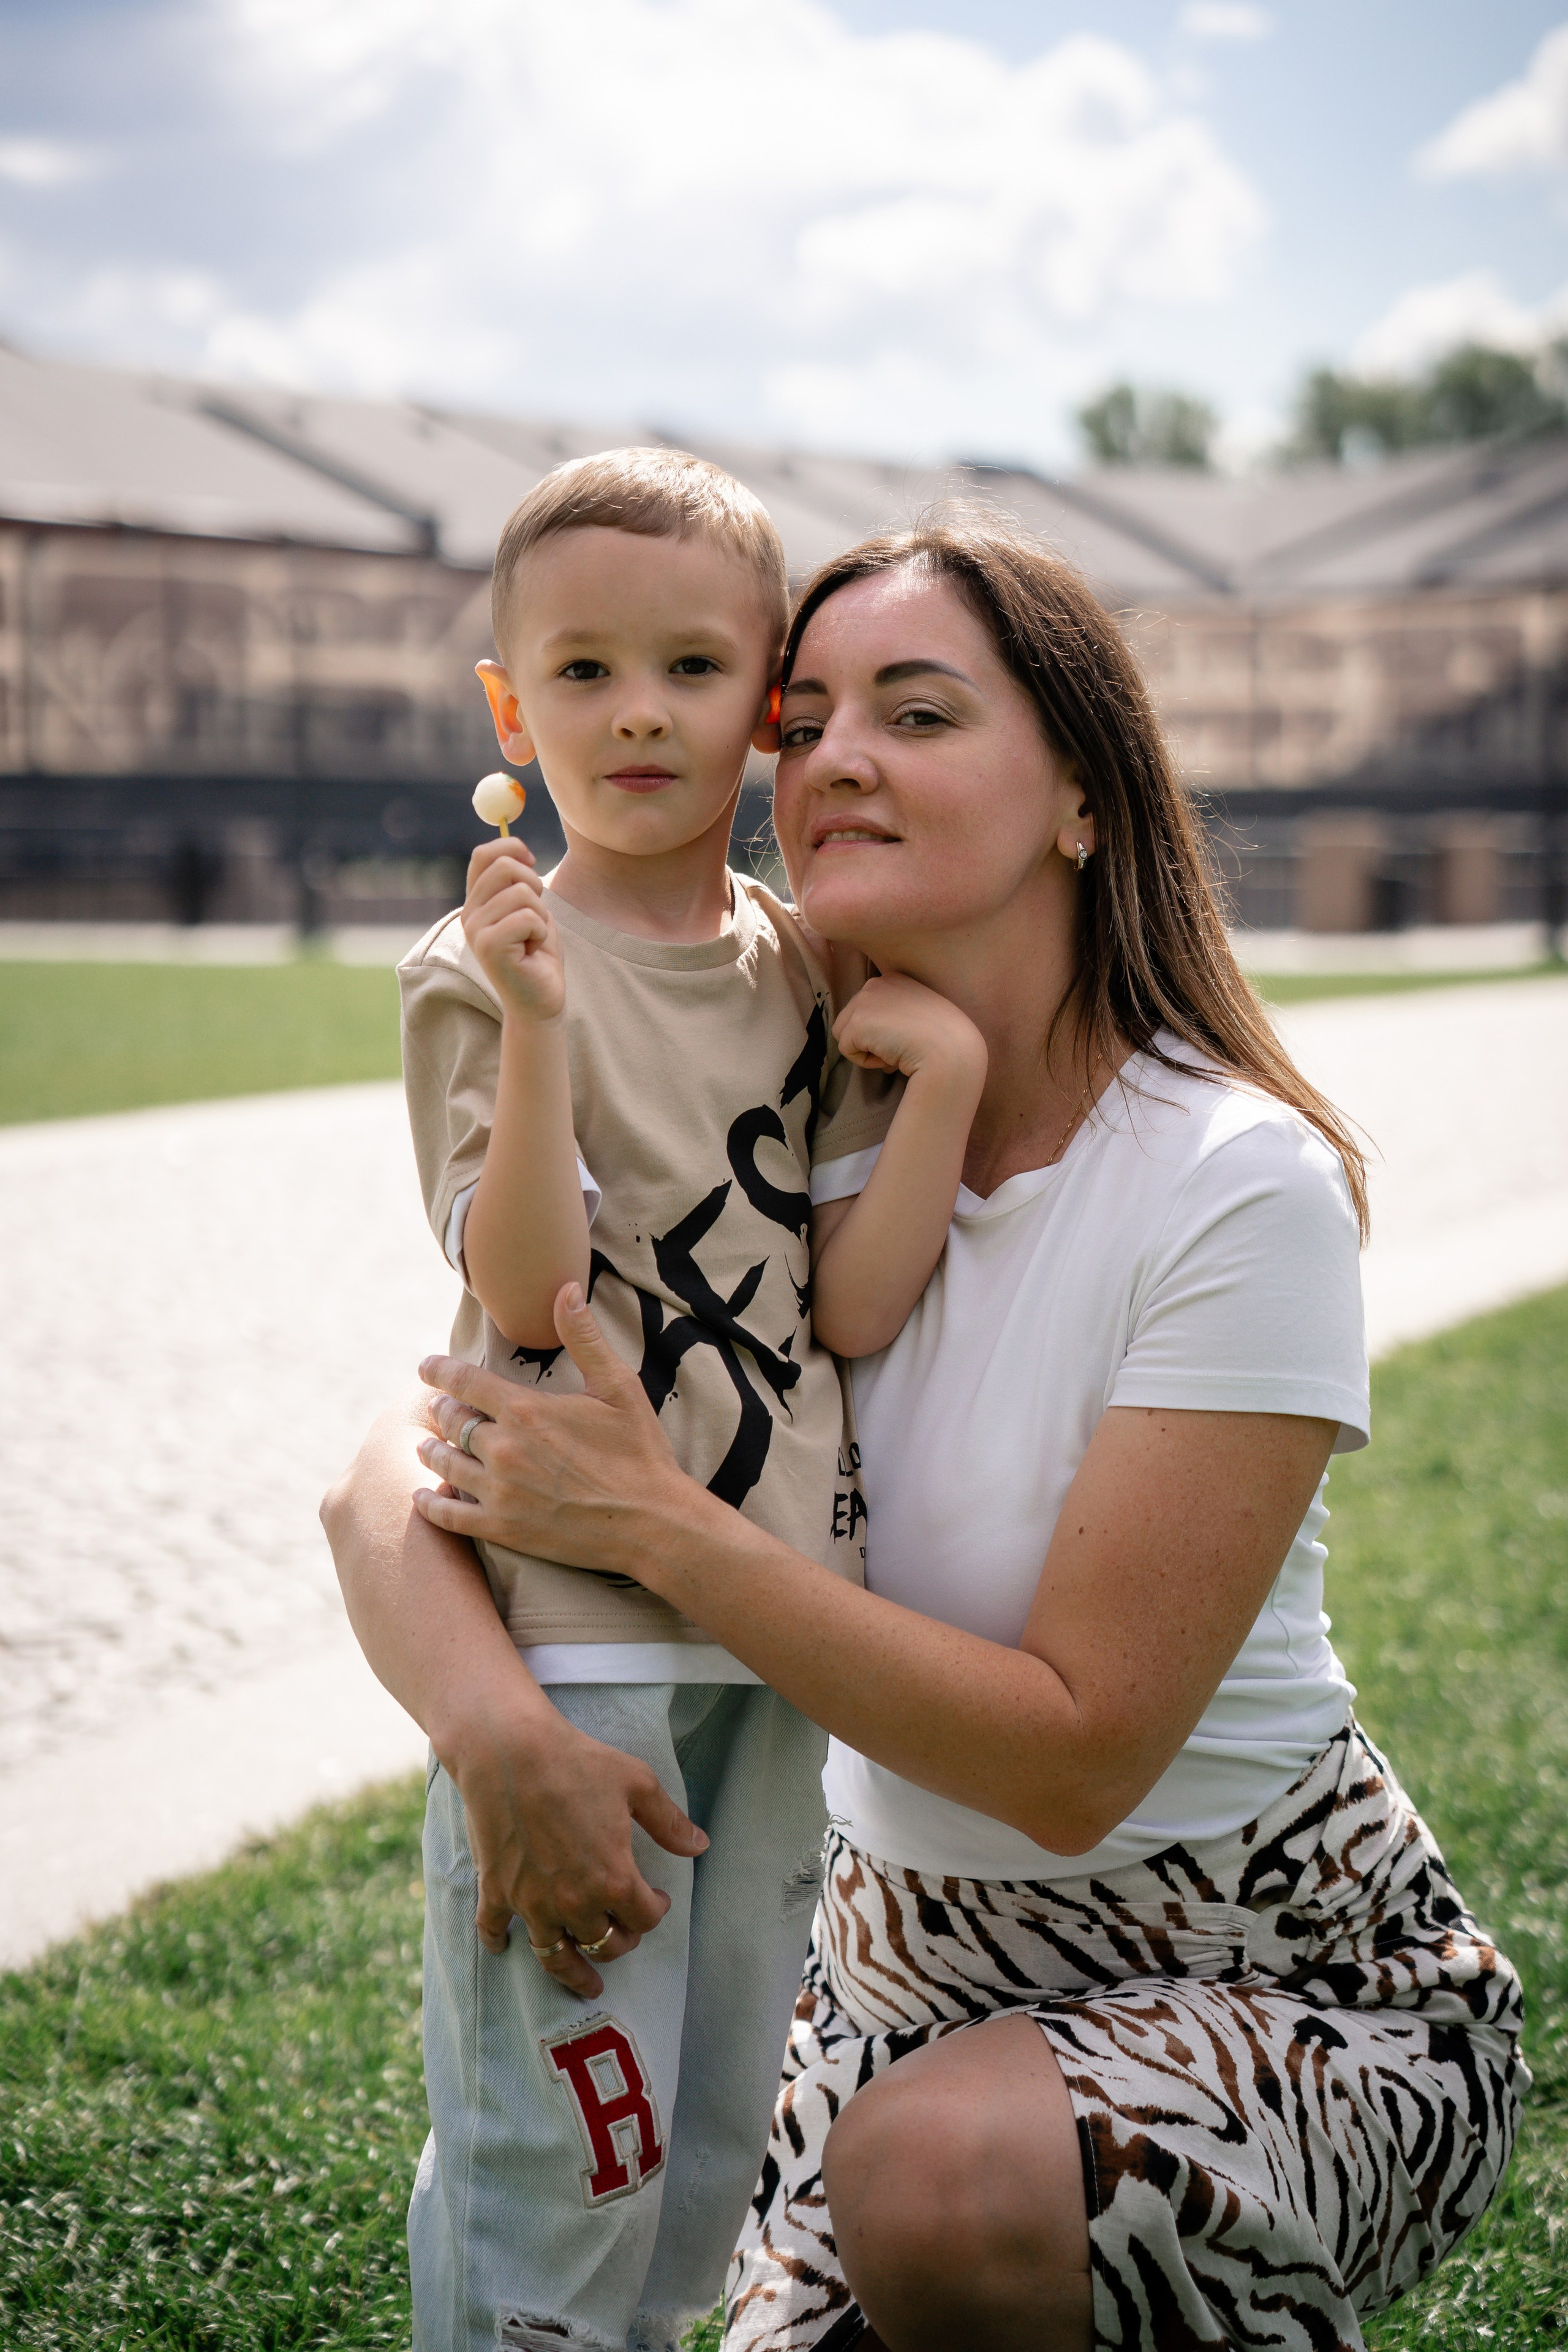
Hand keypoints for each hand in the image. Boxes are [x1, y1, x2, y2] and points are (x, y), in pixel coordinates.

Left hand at [413, 1283, 694, 1584]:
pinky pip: (450, 1516)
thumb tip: (566, 1288)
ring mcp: (500, 1491)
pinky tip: (421, 1497)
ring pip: (446, 1465)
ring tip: (427, 1446)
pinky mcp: (503, 1528)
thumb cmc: (639, 1451)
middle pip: (452, 1422)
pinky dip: (430, 1505)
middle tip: (437, 1408)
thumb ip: (584, 1337)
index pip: (464, 1381)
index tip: (424, 1366)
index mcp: (526, 1410)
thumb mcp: (618, 1386)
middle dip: (442, 1410)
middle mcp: (504, 1449)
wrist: (651, 1522)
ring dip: (432, 1451)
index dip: (439, 1370)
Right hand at [446, 1687, 706, 1995]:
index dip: (656, 1912)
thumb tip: (701, 1846)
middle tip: (623, 1936)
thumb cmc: (578, 1762)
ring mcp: (531, 1901)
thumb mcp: (638, 1784)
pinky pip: (493, 1929)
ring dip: (572, 1973)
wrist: (511, 1752)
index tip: (657, 1901)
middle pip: (604, 1943)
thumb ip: (670, 1823)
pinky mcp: (496, 1890)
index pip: (644, 1919)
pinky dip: (498, 1943)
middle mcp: (573, 1901)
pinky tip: (502, 1949)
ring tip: (586, 1985)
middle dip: (620, 1942)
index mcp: (613, 1879)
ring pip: (555, 1955)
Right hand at [461, 836, 565, 1024]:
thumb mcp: (529, 910)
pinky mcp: (489, 946)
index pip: (484, 854)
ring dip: (541, 915)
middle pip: (504, 866)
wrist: (540, 1002)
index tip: (532, 861)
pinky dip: (541, 932)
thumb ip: (518, 882)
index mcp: (477, 902)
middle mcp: (470, 914)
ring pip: (522, 893)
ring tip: (533, 939)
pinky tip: (533, 951)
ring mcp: (476, 930)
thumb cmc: (538, 956)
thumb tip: (518, 849)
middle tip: (537, 914)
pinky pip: (528, 917)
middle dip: (534, 884)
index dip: (511, 847)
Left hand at [834, 972, 986, 1095]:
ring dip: (866, 1050)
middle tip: (900, 1047)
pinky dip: (865, 1062)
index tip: (907, 1037)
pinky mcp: (857, 1023)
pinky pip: (846, 1050)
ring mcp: (864, 1001)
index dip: (883, 1030)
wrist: (951, 1050)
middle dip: (871, 1039)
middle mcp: (875, 983)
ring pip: (844, 1034)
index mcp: (892, 978)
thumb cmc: (943, 1039)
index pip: (869, 1009)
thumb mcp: (918, 1014)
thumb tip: (875, 1034)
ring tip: (894, 1051)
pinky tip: (890, 1057)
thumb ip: (895, 1013)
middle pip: (850, 1019)